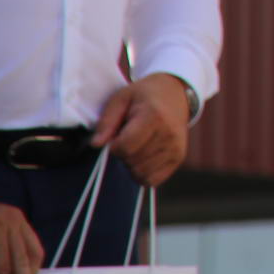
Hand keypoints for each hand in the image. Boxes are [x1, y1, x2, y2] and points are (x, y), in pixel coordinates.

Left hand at [93, 73, 190, 187]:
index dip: (113, 145)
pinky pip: (152, 180)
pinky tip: (143, 157)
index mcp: (154, 117)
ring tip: (137, 146)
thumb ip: (107, 121)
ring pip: (140, 173)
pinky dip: (142, 173)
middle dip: (122, 154)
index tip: (116, 135)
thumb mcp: (121, 98)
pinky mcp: (178, 158)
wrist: (176, 93)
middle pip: (132, 161)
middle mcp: (169, 134)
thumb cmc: (144, 96)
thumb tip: (95, 144)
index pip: (125, 147)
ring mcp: (176, 148)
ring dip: (131, 164)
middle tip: (128, 138)